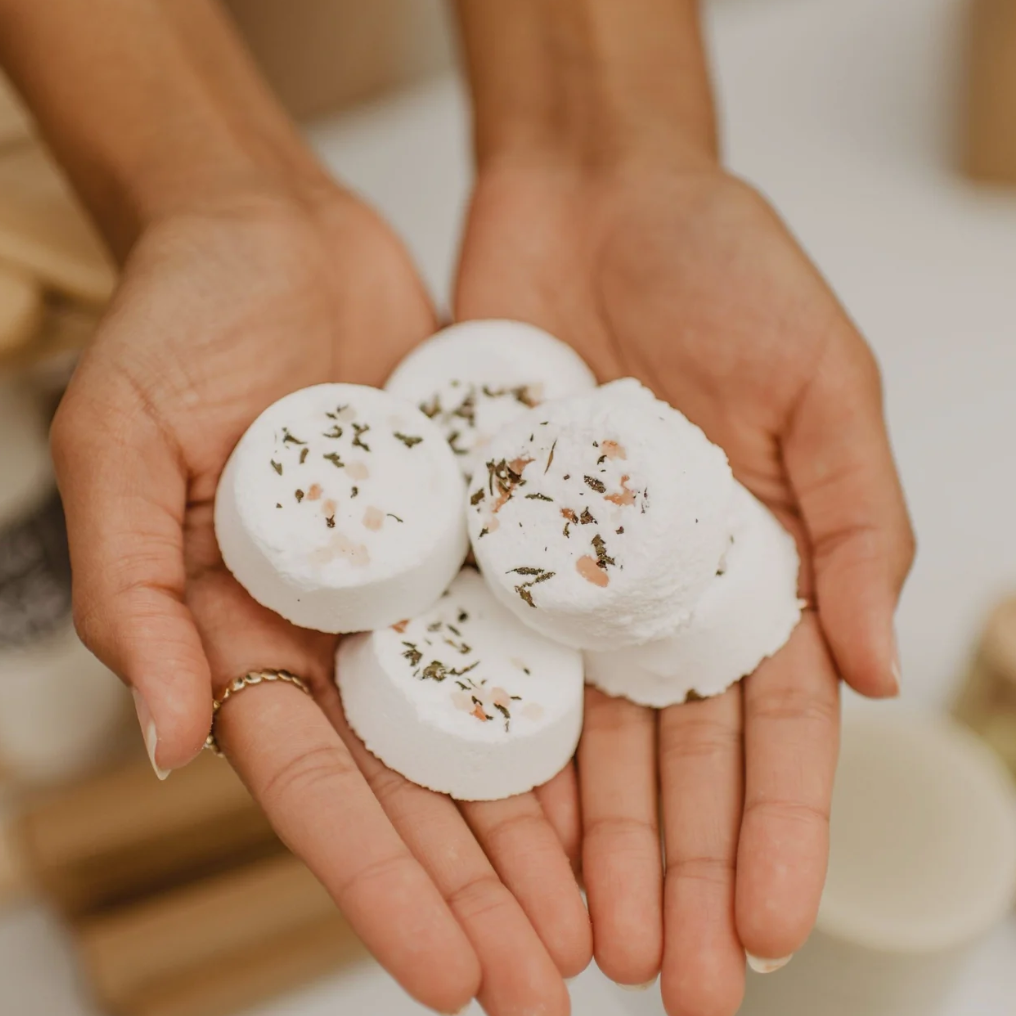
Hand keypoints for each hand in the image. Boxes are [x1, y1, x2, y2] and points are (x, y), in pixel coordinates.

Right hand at [52, 186, 589, 1015]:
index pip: (319, 790)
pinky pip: (533, 627)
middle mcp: (341, 629)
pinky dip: (577, 707)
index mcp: (246, 633)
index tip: (450, 976)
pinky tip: (628, 784)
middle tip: (551, 989)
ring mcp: (417, 585)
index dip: (382, 885)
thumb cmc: (177, 321)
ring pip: (489, 731)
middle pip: (417, 788)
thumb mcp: (119, 442)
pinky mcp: (480, 530)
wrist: (272, 231)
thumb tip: (172, 740)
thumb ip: (130, 590)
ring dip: (543, 834)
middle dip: (480, 894)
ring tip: (608, 925)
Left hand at [456, 157, 914, 1012]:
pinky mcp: (492, 544)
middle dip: (683, 873)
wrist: (596, 195)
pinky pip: (493, 660)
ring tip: (592, 948)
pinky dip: (503, 751)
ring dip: (594, 849)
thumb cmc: (724, 266)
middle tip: (673, 981)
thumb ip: (858, 522)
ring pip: (585, 740)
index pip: (774, 728)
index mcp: (758, 566)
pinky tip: (507, 840)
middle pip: (677, 761)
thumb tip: (875, 666)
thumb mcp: (820, 381)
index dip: (779, 832)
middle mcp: (660, 593)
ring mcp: (571, 578)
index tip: (770, 932)